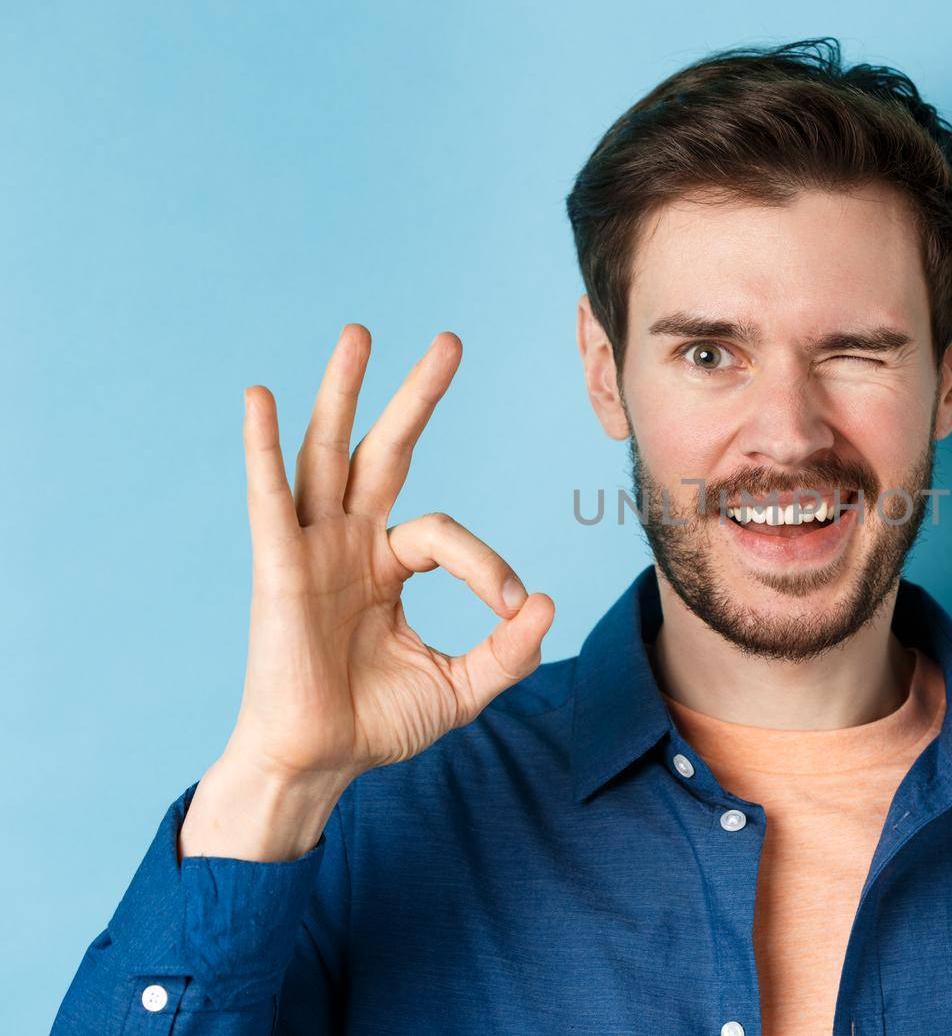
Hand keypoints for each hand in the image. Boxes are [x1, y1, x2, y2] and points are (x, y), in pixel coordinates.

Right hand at [224, 324, 554, 786]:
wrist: (320, 766)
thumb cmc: (379, 726)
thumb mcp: (463, 687)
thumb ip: (509, 649)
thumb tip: (546, 602)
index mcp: (388, 565)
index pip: (446, 534)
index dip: (487, 565)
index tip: (512, 608)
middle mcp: (350, 544)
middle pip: (384, 452)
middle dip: (416, 396)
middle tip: (451, 340)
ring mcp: (311, 549)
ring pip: (327, 454)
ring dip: (341, 393)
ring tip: (361, 333)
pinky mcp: (277, 568)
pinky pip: (270, 498)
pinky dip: (261, 448)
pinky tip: (258, 397)